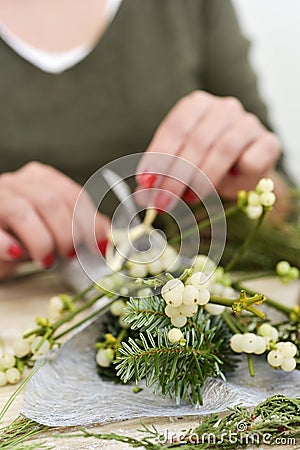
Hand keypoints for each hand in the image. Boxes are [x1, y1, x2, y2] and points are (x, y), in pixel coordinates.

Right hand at [0, 162, 109, 278]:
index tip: (98, 246)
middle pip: (50, 201)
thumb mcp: (55, 228)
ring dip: (41, 240)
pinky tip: (16, 254)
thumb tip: (109, 234)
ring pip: (22, 211)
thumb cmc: (22, 236)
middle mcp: (17, 183)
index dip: (89, 222)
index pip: (71, 194)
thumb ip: (81, 226)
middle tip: (70, 255)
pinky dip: (7, 245)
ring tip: (46, 260)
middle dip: (66, 233)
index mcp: (41, 179)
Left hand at [136, 91, 280, 208]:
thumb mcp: (180, 169)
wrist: (243, 172)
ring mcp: (248, 123)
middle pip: (196, 140)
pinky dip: (235, 176)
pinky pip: (251, 160)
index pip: (174, 128)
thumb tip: (143, 195)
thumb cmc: (207, 166)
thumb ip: (161, 178)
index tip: (146, 182)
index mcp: (197, 105)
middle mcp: (224, 108)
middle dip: (176, 175)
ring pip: (223, 149)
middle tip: (163, 202)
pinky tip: (225, 188)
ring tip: (189, 199)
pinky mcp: (269, 142)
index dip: (159, 156)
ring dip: (202, 179)